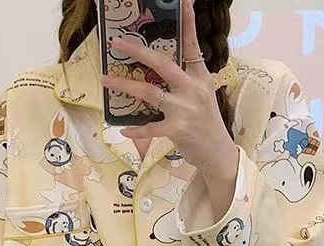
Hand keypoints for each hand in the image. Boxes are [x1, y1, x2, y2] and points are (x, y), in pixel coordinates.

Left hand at [100, 0, 238, 182]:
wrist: (218, 153)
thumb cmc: (206, 123)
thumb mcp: (203, 95)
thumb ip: (188, 79)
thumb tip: (163, 65)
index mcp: (200, 77)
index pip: (192, 45)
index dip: (187, 22)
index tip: (183, 1)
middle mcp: (193, 89)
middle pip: (163, 64)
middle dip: (138, 51)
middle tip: (117, 42)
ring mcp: (185, 110)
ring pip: (150, 93)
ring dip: (125, 86)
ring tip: (105, 80)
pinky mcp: (178, 131)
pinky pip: (151, 128)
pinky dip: (136, 130)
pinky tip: (122, 129)